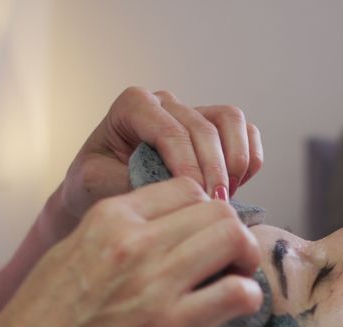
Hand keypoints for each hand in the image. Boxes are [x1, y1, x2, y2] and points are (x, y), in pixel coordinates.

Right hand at [0, 178, 262, 326]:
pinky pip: (237, 291)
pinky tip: (233, 312)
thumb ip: (119, 242)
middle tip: (230, 263)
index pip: (185, 188)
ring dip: (245, 260)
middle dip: (233, 234)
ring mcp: (153, 282)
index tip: (205, 238)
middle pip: (217, 209)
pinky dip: (247, 298)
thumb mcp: (72, 257)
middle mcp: (132, 241)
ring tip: (233, 284)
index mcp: (108, 219)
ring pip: (233, 238)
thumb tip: (169, 243)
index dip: (205, 213)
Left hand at [58, 87, 264, 220]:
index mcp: (133, 105)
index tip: (196, 198)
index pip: (171, 130)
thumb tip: (173, 188)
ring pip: (231, 121)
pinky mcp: (215, 129)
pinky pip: (246, 133)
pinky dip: (249, 160)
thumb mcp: (96, 184)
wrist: (100, 190)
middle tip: (214, 207)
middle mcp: (165, 103)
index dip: (189, 165)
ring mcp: (192, 113)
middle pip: (205, 127)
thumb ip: (130, 180)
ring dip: (235, 161)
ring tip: (225, 196)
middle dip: (214, 170)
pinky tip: (234, 188)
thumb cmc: (94, 185)